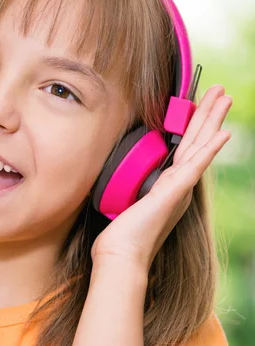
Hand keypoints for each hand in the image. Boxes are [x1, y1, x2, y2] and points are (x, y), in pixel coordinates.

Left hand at [91, 84, 232, 270]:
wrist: (121, 255)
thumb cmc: (123, 233)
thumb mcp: (130, 201)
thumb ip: (138, 187)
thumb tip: (129, 176)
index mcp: (171, 184)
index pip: (187, 147)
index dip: (196, 124)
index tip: (201, 104)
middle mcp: (179, 184)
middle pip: (198, 141)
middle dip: (208, 113)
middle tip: (220, 90)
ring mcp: (179, 188)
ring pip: (200, 146)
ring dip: (212, 120)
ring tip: (224, 97)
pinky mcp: (173, 193)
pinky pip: (194, 167)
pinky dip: (210, 149)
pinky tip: (223, 133)